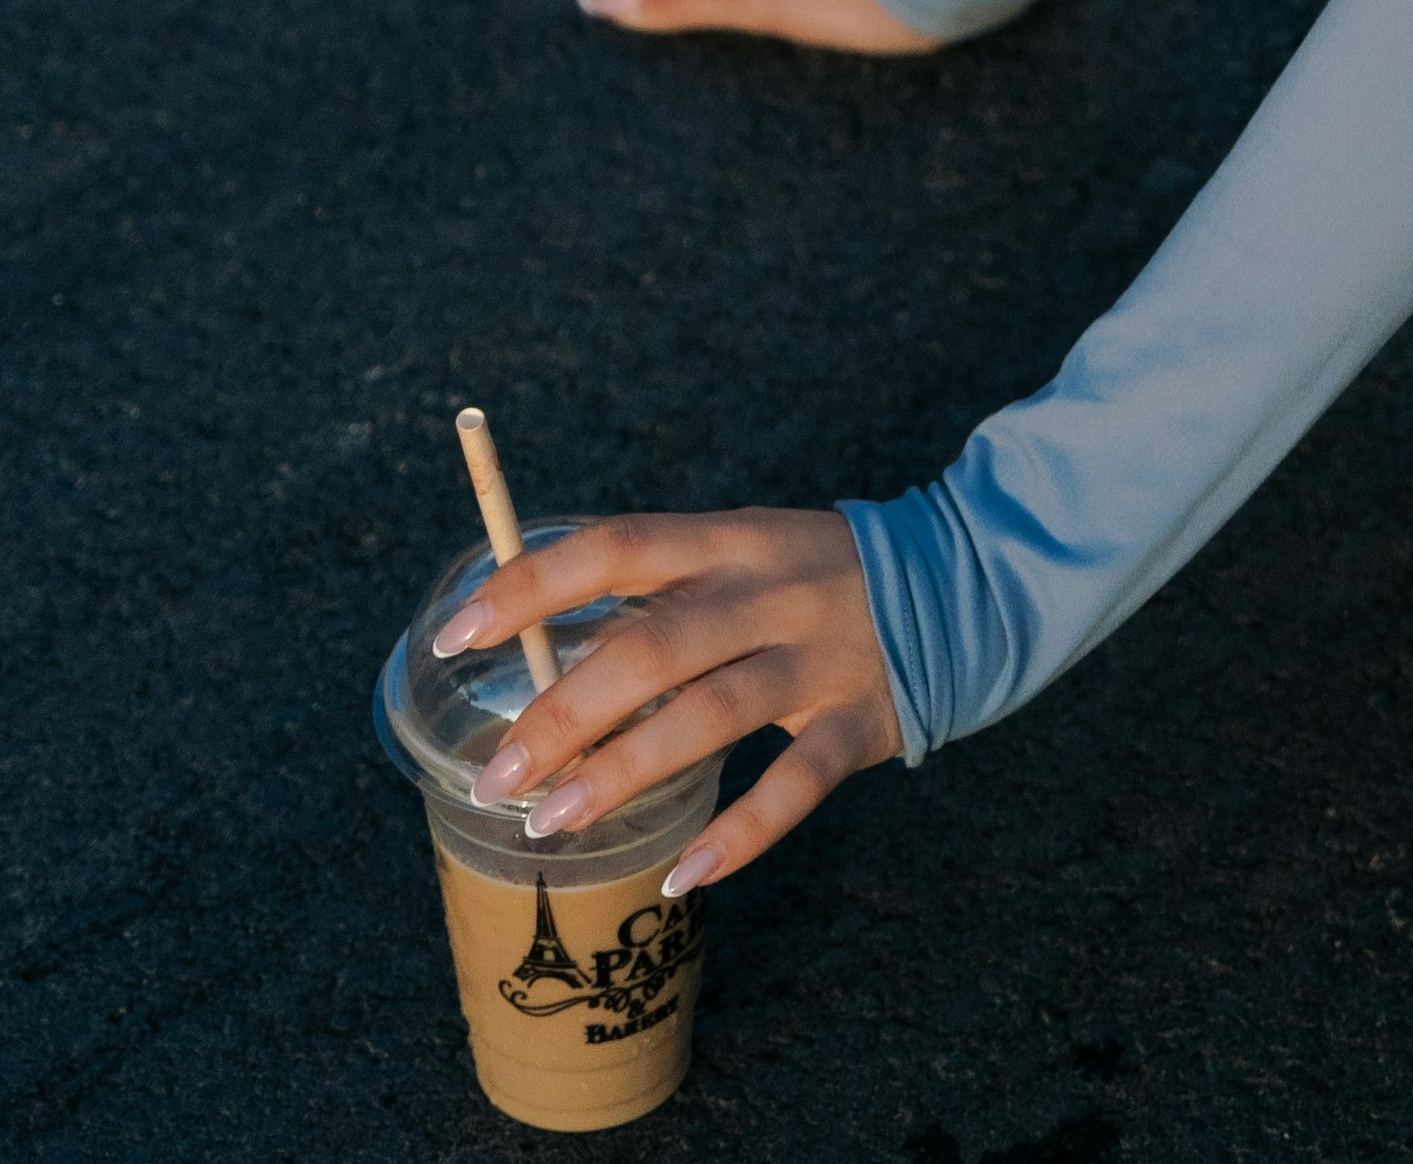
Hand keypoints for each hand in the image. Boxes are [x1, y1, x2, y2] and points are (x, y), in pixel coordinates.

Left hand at [437, 507, 899, 887]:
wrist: (957, 579)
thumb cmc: (809, 574)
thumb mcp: (738, 553)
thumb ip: (655, 593)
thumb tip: (534, 647)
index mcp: (728, 539)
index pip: (616, 547)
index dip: (531, 585)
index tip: (455, 633)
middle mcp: (769, 590)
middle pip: (655, 644)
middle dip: (565, 710)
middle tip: (497, 774)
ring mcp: (818, 656)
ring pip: (714, 712)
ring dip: (627, 769)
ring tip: (553, 822)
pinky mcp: (859, 721)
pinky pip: (795, 785)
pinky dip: (738, 835)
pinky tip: (682, 874)